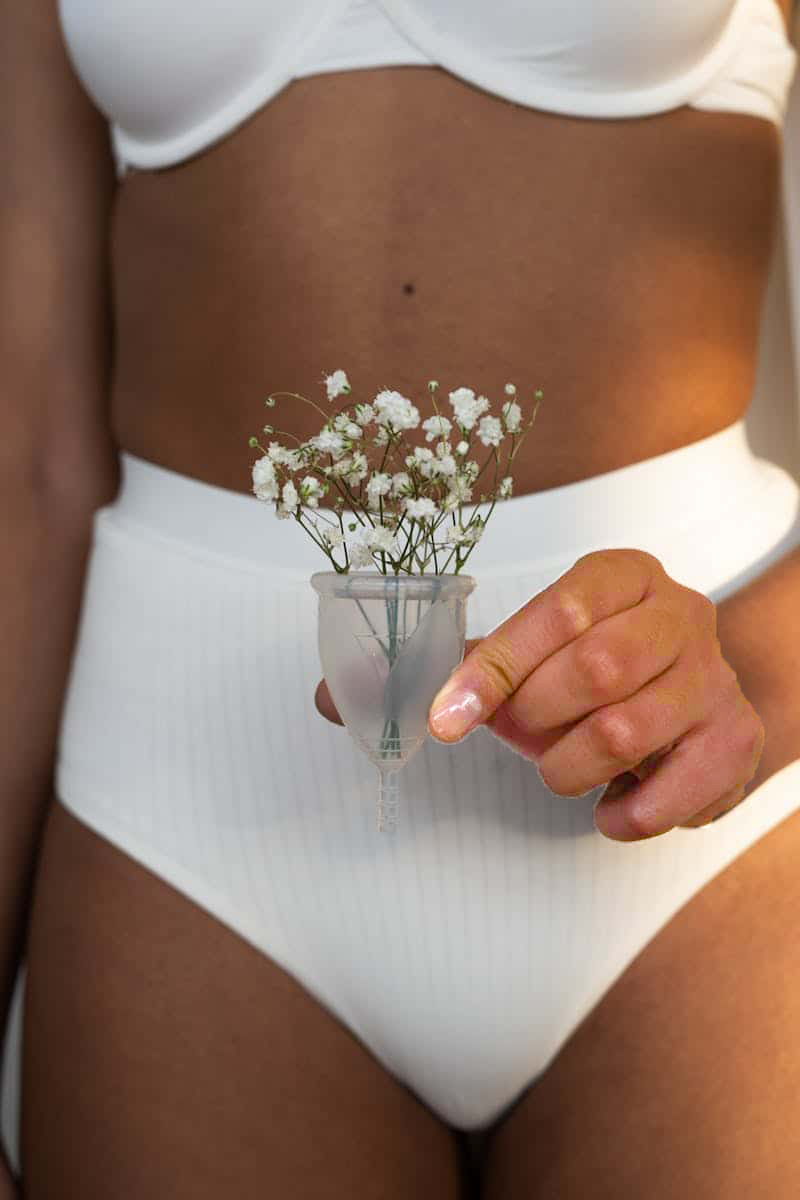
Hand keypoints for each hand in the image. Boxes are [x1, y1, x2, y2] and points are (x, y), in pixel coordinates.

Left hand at [424, 549, 764, 840]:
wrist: (696, 702)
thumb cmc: (607, 674)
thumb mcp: (545, 651)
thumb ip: (481, 665)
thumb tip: (390, 698)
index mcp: (626, 576)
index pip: (559, 611)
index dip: (496, 668)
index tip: (447, 716)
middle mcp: (681, 615)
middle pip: (597, 668)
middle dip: (537, 715)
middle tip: (523, 732)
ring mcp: (715, 678)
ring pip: (623, 734)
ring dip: (568, 769)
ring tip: (562, 771)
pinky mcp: (735, 741)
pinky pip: (665, 796)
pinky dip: (621, 816)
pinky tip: (609, 807)